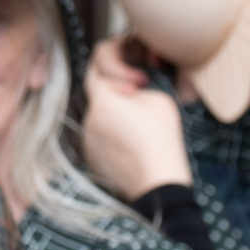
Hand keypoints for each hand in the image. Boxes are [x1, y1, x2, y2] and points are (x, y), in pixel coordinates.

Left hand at [81, 37, 193, 199]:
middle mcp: (88, 119)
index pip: (97, 67)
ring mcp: (88, 139)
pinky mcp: (91, 156)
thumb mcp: (158, 98)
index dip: (118, 66)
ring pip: (97, 113)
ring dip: (113, 111)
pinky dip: (111, 131)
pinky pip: (98, 134)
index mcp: (103, 101)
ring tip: (138, 123)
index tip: (139, 80)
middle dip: (115, 87)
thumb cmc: (162, 140)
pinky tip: (131, 140)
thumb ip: (135, 86)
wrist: (158, 183)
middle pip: (96, 91)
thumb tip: (125, 91)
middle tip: (138, 95)